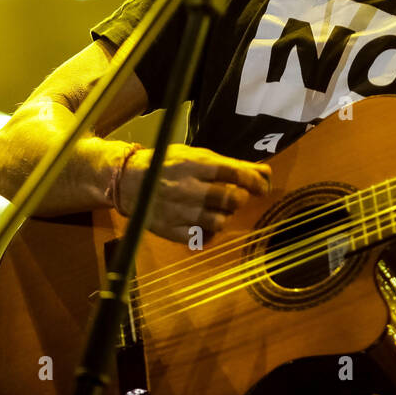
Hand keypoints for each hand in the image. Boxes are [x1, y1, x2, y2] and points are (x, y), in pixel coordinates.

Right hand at [115, 144, 270, 243]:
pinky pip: (201, 238)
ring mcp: (177, 211)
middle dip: (239, 198)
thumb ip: (233, 165)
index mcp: (194, 164)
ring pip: (219, 221)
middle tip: (235, 196)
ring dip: (225, 216)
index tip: (262, 188)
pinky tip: (203, 222)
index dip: (254, 181)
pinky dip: (208, 232)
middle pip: (230, 199)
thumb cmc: (172, 165)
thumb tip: (266, 173)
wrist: (129, 182)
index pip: (233, 173)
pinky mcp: (170, 230)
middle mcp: (186, 188)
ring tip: (217, 209)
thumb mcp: (199, 157)